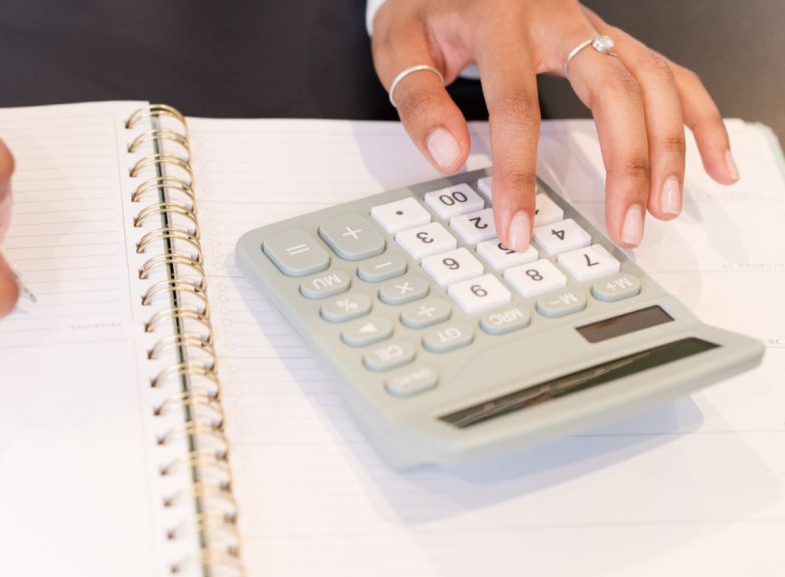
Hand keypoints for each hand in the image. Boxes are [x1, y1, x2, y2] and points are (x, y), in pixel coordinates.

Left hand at [372, 0, 738, 249]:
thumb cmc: (426, 7)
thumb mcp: (399, 47)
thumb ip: (419, 101)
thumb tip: (449, 155)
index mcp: (499, 18)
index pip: (515, 105)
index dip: (518, 174)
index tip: (517, 227)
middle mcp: (555, 18)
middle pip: (612, 89)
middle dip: (625, 164)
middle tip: (625, 224)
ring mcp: (591, 26)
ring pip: (652, 79)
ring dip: (668, 146)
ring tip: (665, 206)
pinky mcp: (608, 38)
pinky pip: (668, 71)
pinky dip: (697, 115)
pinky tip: (711, 160)